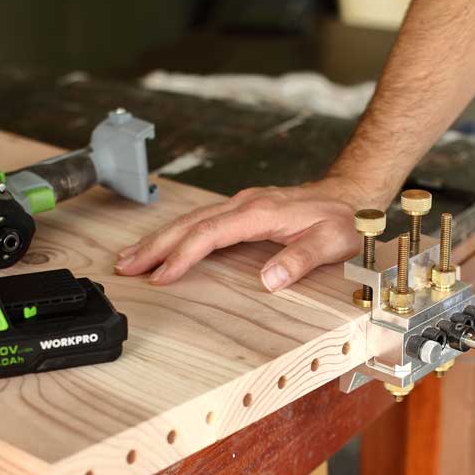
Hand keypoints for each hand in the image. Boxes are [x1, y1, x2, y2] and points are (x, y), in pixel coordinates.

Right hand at [113, 177, 375, 290]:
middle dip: (155, 245)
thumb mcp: (332, 242)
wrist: (349, 197)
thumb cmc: (341, 222)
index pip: (210, 233)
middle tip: (125, 266)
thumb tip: (270, 278)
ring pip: (189, 219)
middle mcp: (244, 204)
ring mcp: (240, 205)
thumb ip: (301, 259)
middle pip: (189, 223)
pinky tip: (161, 244)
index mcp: (260, 212)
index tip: (161, 275)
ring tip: (129, 256)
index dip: (183, 255)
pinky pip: (199, 220)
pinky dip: (175, 233)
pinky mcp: (241, 210)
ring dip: (158, 239)